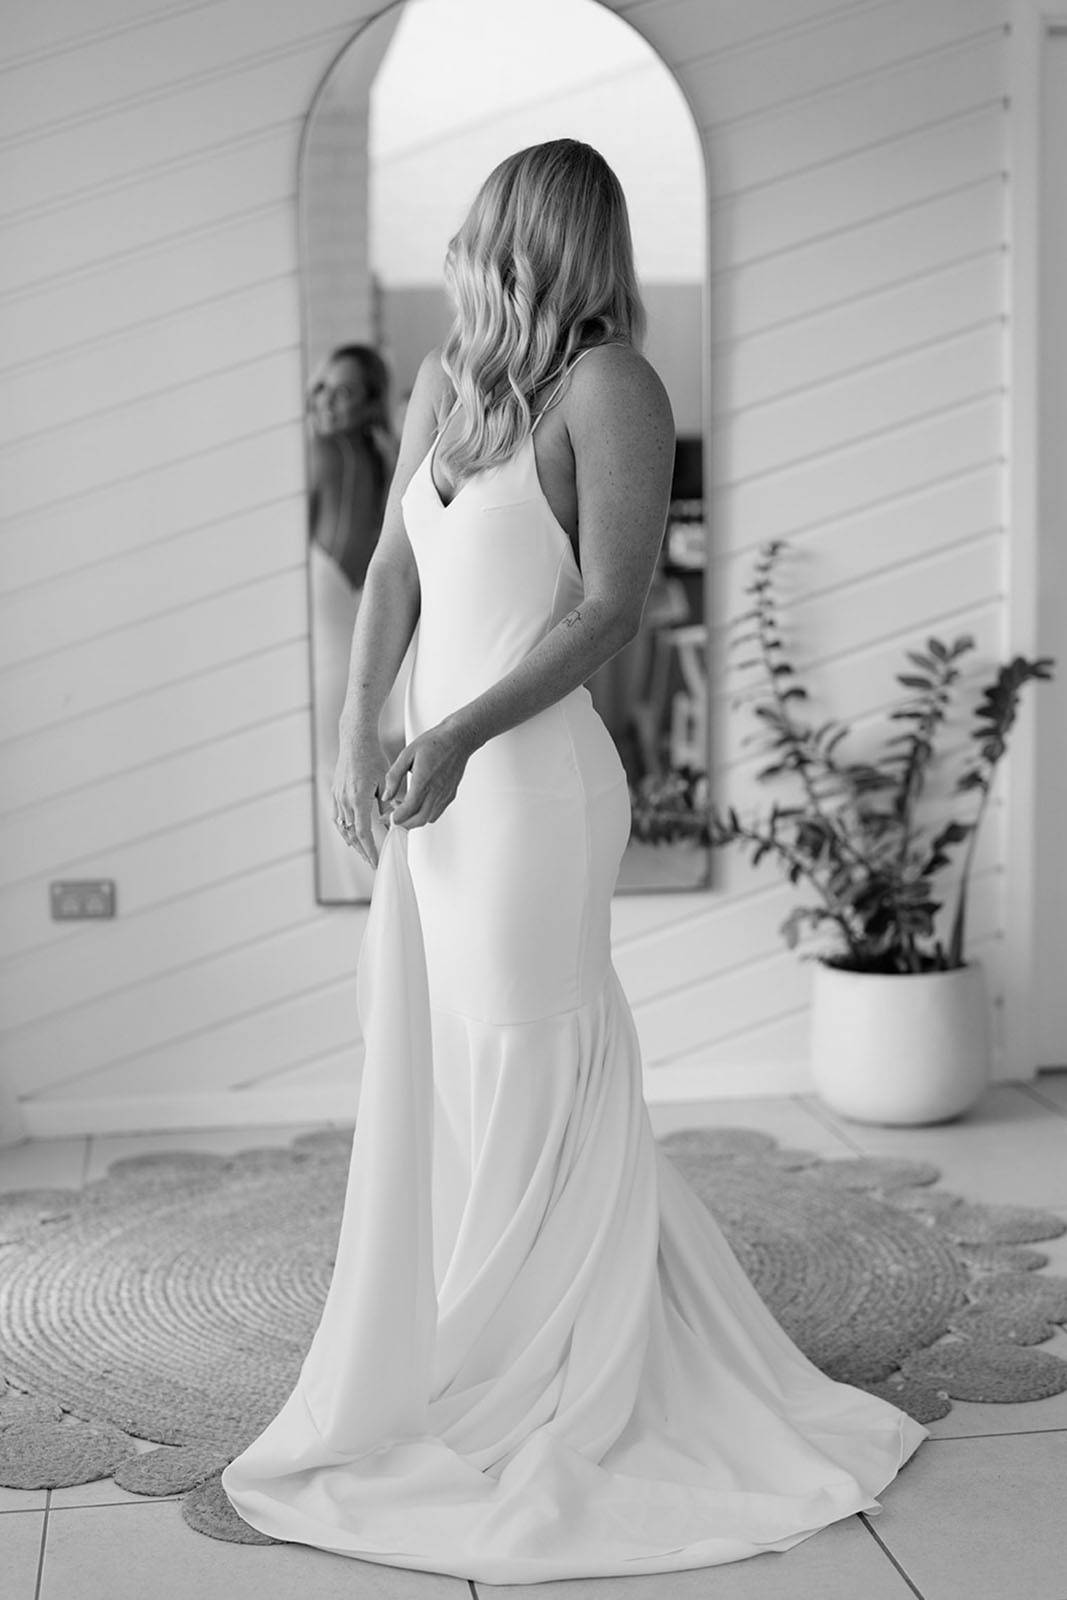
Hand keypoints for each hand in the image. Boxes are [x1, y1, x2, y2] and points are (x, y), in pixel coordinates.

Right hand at [331, 726, 389, 867]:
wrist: (355, 741)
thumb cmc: (373, 758)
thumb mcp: (385, 781)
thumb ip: (387, 804)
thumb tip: (393, 822)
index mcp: (358, 799)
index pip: (363, 833)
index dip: (369, 850)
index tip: (375, 861)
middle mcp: (345, 801)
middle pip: (351, 835)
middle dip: (361, 850)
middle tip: (371, 862)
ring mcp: (337, 797)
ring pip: (342, 828)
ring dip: (352, 842)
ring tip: (361, 852)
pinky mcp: (335, 793)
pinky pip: (337, 817)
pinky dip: (344, 829)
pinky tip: (350, 834)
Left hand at [381, 717, 474, 828]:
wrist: (458, 739)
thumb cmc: (434, 743)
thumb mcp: (407, 754)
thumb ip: (394, 776)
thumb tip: (387, 796)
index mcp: (423, 781)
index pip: (408, 810)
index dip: (395, 818)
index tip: (387, 817)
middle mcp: (436, 791)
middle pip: (419, 820)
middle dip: (403, 823)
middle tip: (392, 817)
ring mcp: (445, 794)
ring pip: (429, 818)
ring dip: (414, 819)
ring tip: (404, 807)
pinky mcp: (450, 795)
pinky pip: (437, 812)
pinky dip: (425, 814)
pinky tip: (418, 803)